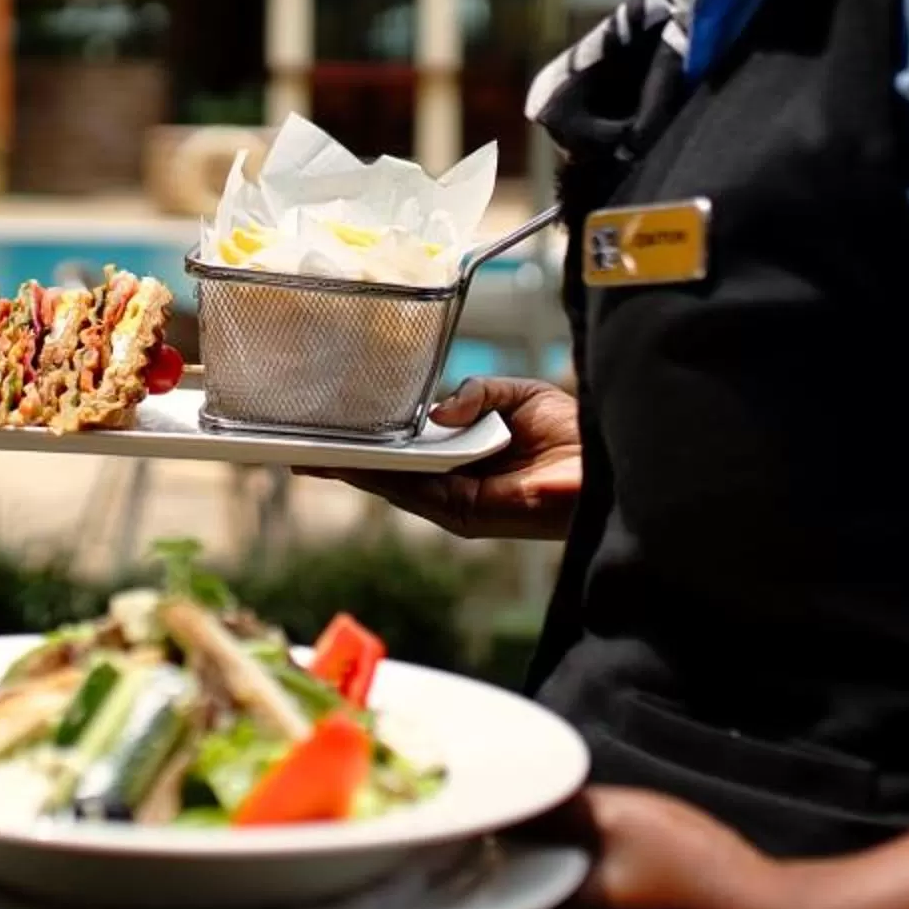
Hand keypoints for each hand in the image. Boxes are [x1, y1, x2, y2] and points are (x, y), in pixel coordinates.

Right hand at [305, 376, 583, 539]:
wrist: (608, 462)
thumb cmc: (571, 432)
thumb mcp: (515, 395)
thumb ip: (473, 395)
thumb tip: (434, 411)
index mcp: (463, 459)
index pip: (405, 453)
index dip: (368, 443)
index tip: (331, 431)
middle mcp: (455, 486)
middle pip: (388, 475)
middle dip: (346, 462)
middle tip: (300, 449)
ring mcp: (459, 503)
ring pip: (394, 486)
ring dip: (355, 471)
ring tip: (316, 455)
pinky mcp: (469, 513)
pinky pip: (418, 492)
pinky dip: (386, 478)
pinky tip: (359, 464)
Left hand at [367, 788, 835, 908]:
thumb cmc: (691, 881)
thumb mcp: (609, 821)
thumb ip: (539, 807)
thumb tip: (482, 781)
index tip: (301, 885)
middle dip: (378, 899)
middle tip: (345, 841)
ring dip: (428, 893)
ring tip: (404, 831)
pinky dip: (475, 895)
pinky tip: (483, 845)